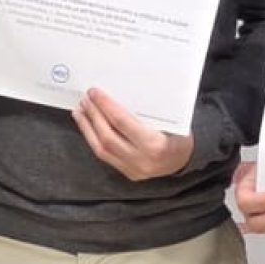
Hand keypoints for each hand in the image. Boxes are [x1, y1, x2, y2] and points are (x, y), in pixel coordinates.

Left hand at [71, 89, 193, 180]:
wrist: (185, 159)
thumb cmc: (179, 134)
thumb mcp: (169, 119)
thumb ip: (146, 110)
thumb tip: (117, 90)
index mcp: (155, 144)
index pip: (122, 122)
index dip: (106, 106)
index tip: (94, 92)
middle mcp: (142, 160)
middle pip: (108, 136)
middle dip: (93, 115)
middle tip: (85, 99)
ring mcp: (133, 170)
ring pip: (101, 149)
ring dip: (87, 128)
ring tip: (79, 111)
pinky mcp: (127, 173)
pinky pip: (105, 156)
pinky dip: (93, 139)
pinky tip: (87, 126)